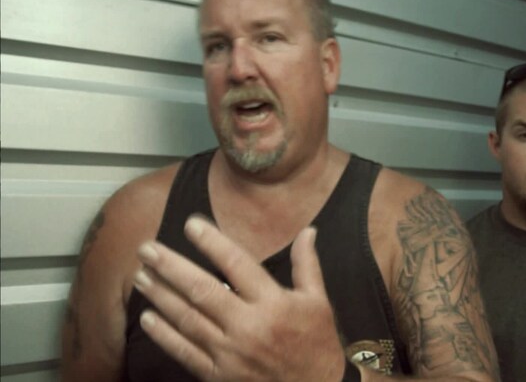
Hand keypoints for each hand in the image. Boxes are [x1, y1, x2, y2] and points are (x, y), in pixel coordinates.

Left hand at [132, 216, 346, 381]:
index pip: (237, 264)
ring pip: (188, 319)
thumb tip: (308, 231)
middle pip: (202, 290)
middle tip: (147, 249)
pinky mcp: (219, 376)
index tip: (191, 224)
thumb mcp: (318, 302)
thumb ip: (307, 265)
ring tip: (141, 276)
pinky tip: (148, 318)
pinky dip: (164, 336)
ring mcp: (230, 354)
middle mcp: (248, 326)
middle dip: (170, 267)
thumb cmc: (317, 344)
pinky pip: (185, 353)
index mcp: (273, 303)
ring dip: (161, 296)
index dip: (212, 243)